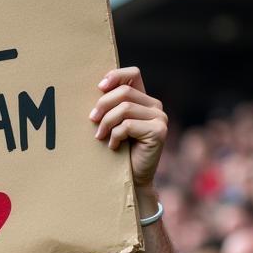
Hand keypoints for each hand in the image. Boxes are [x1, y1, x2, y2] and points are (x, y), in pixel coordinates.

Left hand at [90, 67, 167, 190]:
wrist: (132, 178)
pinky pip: (128, 125)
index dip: (116, 76)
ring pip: (125, 109)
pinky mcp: (159, 131)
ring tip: (99, 136)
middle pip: (124, 93)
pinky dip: (115, 136)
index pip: (133, 74)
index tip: (99, 87)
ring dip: (106, 123)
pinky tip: (113, 146)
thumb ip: (110, 107)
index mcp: (144, 100)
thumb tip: (95, 90)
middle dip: (103, 105)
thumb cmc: (118, 150)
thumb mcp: (112, 124)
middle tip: (91, 120)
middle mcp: (155, 106)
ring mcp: (160, 118)